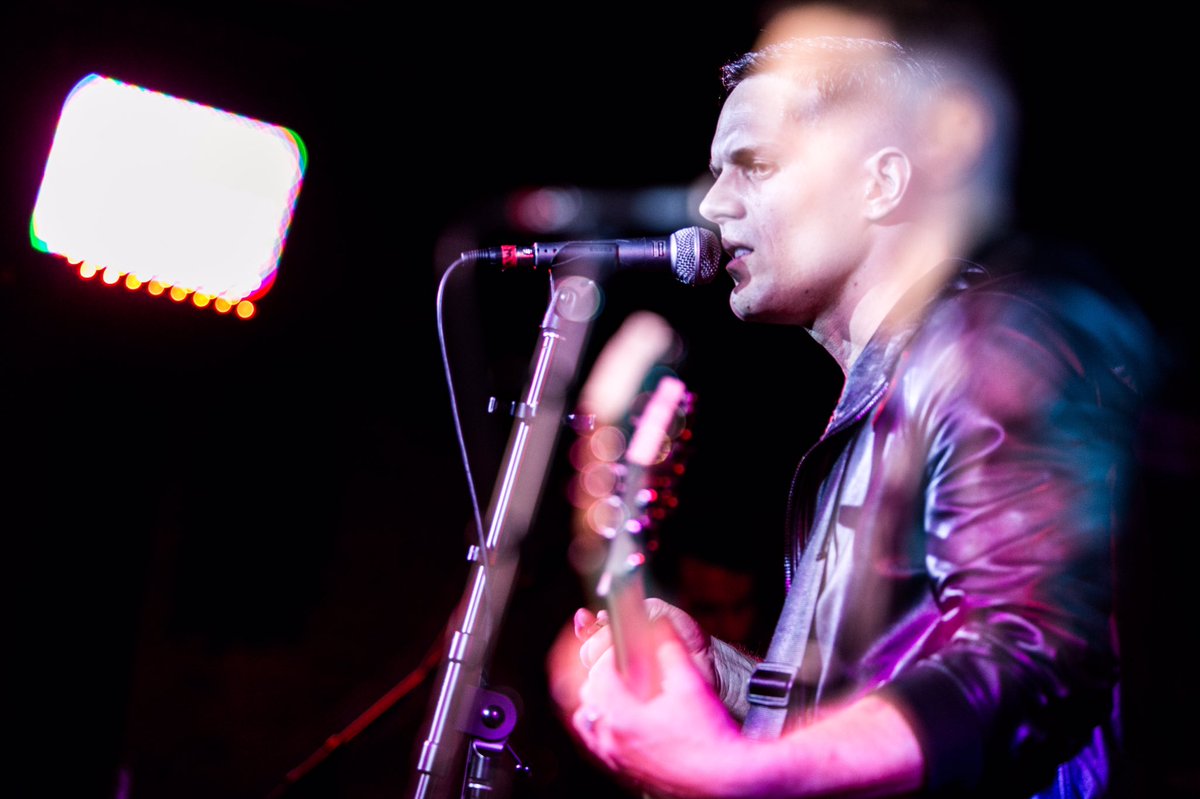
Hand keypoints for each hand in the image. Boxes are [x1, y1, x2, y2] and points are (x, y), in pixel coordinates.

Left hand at [572, 617, 745, 797]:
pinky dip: (601, 727)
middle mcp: (613, 740)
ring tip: (612, 689)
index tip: (620, 643)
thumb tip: (658, 623)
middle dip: (599, 673)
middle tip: (617, 660)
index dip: (608, 651)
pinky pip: (598, 745)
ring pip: (587, 724)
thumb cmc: (710, 737)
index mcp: (622, 716)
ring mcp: (616, 759)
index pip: (599, 673)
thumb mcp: (691, 683)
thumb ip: (670, 648)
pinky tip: (619, 720)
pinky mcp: (626, 772)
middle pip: (587, 697)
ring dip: (595, 702)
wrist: (725, 779)